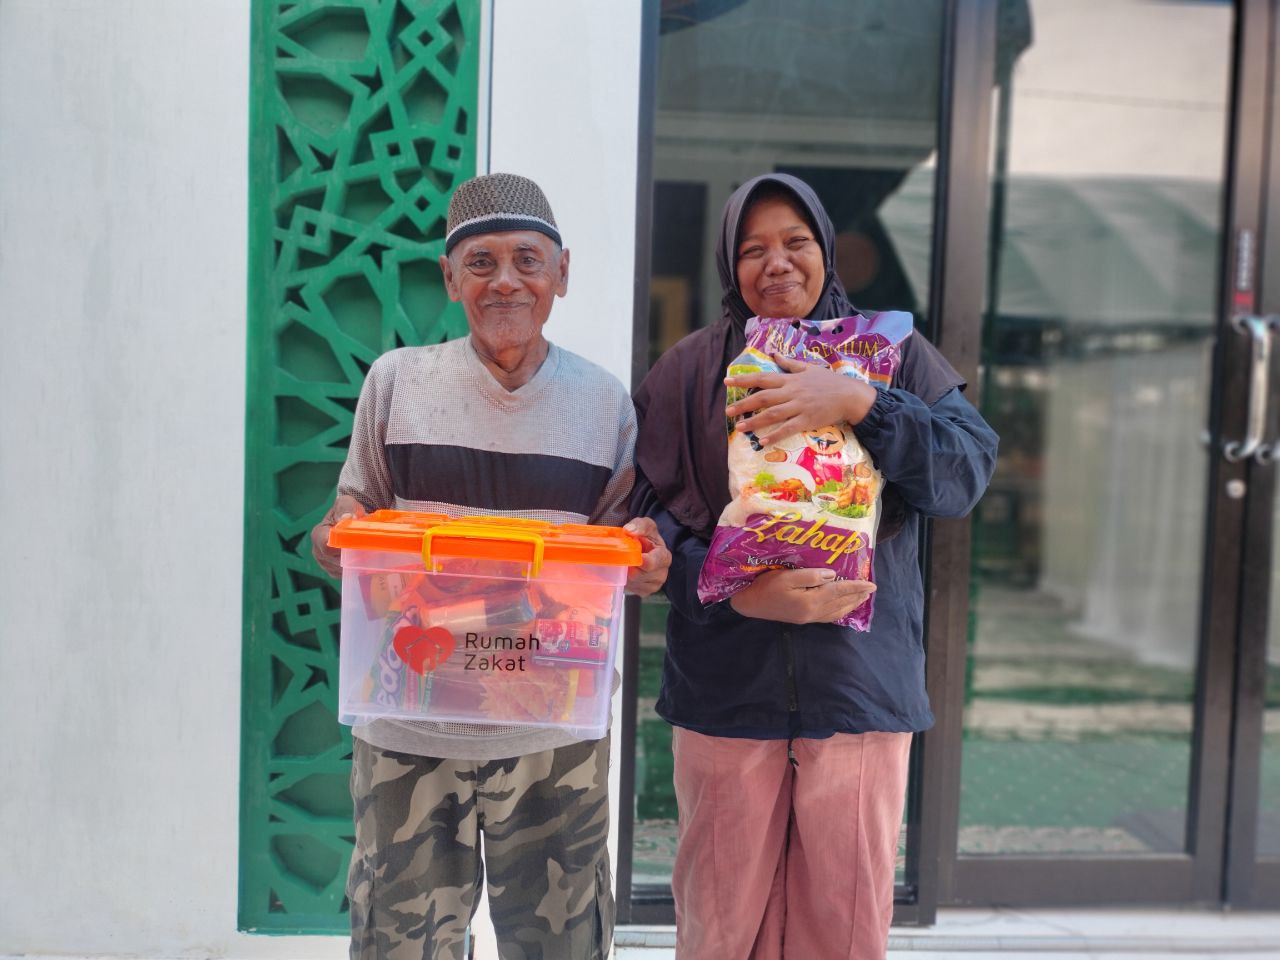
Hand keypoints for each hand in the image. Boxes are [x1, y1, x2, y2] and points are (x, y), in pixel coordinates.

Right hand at [311, 494, 366, 577]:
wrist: (351, 521)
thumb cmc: (347, 510)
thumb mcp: (346, 502)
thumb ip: (346, 507)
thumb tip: (347, 518)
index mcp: (318, 535)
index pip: (327, 545)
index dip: (344, 545)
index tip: (359, 541)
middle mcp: (319, 553)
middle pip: (338, 560)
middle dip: (355, 554)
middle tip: (372, 548)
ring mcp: (327, 565)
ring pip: (345, 569)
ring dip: (359, 562)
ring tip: (371, 552)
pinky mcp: (336, 573)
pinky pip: (349, 574)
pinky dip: (359, 568)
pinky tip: (368, 559)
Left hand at [623, 517, 671, 596]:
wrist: (642, 549)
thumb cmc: (645, 537)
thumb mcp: (645, 525)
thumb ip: (640, 525)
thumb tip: (629, 531)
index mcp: (664, 556)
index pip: (656, 562)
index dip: (647, 561)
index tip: (639, 559)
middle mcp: (662, 572)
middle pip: (643, 575)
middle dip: (631, 568)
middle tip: (622, 560)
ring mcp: (654, 584)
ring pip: (635, 583)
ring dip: (626, 574)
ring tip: (624, 563)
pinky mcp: (644, 591)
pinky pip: (632, 589)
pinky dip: (626, 581)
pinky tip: (626, 572)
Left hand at [724, 353, 877, 445]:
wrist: (850, 395)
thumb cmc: (829, 382)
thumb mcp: (808, 368)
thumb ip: (788, 363)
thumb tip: (773, 354)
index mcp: (790, 379)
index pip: (763, 378)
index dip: (744, 379)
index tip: (727, 381)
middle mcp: (792, 392)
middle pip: (763, 398)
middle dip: (744, 404)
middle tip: (728, 411)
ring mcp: (799, 407)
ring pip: (772, 414)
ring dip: (754, 422)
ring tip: (739, 428)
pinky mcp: (807, 420)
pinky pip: (788, 429)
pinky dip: (775, 435)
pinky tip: (763, 441)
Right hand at [729, 568, 874, 623]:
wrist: (749, 603)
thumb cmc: (765, 586)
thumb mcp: (786, 576)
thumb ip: (810, 575)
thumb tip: (832, 575)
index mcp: (811, 601)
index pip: (839, 591)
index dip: (856, 587)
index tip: (871, 584)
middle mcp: (813, 612)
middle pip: (840, 603)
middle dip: (857, 596)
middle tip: (871, 590)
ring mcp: (808, 618)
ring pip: (836, 612)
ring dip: (850, 605)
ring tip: (861, 598)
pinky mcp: (802, 619)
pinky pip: (828, 617)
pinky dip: (839, 611)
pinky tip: (841, 608)